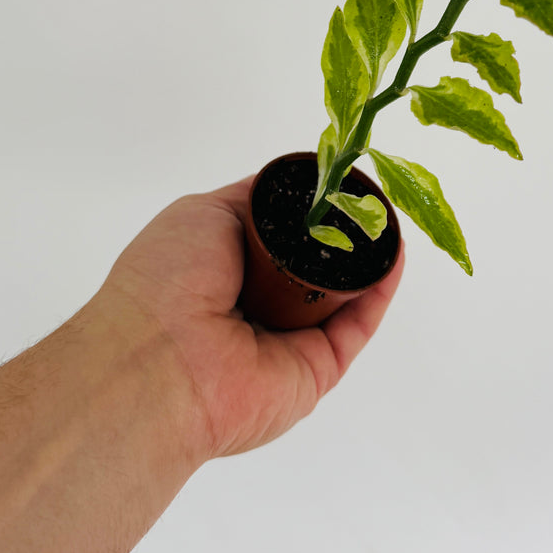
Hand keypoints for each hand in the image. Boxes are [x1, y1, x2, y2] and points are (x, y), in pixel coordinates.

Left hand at [94, 176, 403, 462]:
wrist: (158, 364)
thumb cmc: (166, 282)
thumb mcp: (203, 214)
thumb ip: (253, 199)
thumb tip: (297, 187)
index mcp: (225, 269)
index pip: (280, 236)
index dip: (309, 209)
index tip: (338, 182)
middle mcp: (257, 304)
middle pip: (315, 264)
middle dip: (342, 233)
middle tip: (369, 199)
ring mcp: (289, 339)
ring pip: (342, 295)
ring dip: (368, 259)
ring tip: (389, 220)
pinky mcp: (317, 370)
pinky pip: (356, 326)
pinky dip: (379, 291)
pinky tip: (394, 255)